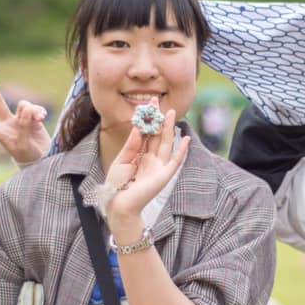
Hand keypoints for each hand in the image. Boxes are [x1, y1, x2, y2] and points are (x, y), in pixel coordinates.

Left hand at [0, 70, 51, 162]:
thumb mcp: (23, 145)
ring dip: (31, 110)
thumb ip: (24, 127)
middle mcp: (8, 122)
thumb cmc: (28, 155)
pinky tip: (42, 118)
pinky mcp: (32, 116)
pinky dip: (39, 111)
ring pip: (23, 105)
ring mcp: (20, 118)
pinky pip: (34, 108)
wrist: (42, 157)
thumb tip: (27, 108)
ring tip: (38, 120)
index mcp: (0, 132)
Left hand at [105, 98, 188, 229]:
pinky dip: (182, 151)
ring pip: (166, 143)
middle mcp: (151, 158)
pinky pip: (175, 161)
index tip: (148, 103)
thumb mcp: (121, 161)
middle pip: (157, 135)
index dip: (147, 119)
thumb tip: (139, 128)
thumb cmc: (118, 184)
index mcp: (140, 154)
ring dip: (169, 128)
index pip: (146, 133)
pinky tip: (186, 139)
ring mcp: (159, 166)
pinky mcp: (164, 175)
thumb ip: (131, 145)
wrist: (120, 203)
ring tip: (171, 113)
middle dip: (158, 118)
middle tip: (158, 101)